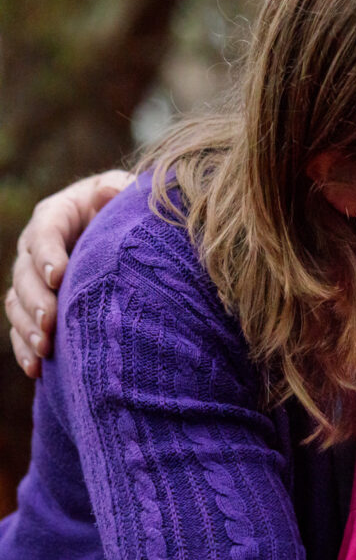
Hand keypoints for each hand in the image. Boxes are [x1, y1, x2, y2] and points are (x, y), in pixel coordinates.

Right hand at [6, 170, 131, 375]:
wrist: (133, 232)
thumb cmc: (133, 208)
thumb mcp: (131, 194)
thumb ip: (120, 193)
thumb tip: (106, 191)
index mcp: (59, 213)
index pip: (45, 231)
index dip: (47, 254)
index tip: (59, 276)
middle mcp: (37, 244)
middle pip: (25, 272)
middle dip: (35, 299)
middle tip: (50, 322)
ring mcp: (34, 275)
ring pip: (18, 301)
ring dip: (27, 327)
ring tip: (45, 348)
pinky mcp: (39, 303)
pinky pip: (22, 326)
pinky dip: (26, 348)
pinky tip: (37, 368)